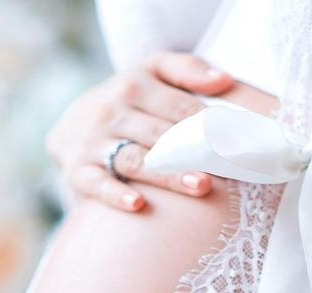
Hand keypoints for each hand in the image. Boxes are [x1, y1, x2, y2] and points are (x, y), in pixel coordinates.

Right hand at [46, 51, 233, 211]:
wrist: (71, 125)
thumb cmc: (128, 101)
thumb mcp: (151, 72)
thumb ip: (187, 69)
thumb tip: (224, 80)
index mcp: (134, 85)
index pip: (180, 107)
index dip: (211, 125)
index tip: (240, 143)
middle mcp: (111, 111)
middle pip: (161, 134)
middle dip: (195, 151)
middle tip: (229, 167)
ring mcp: (94, 143)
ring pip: (136, 160)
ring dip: (168, 175)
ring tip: (200, 186)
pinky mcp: (79, 171)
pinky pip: (99, 184)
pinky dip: (116, 195)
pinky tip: (137, 205)